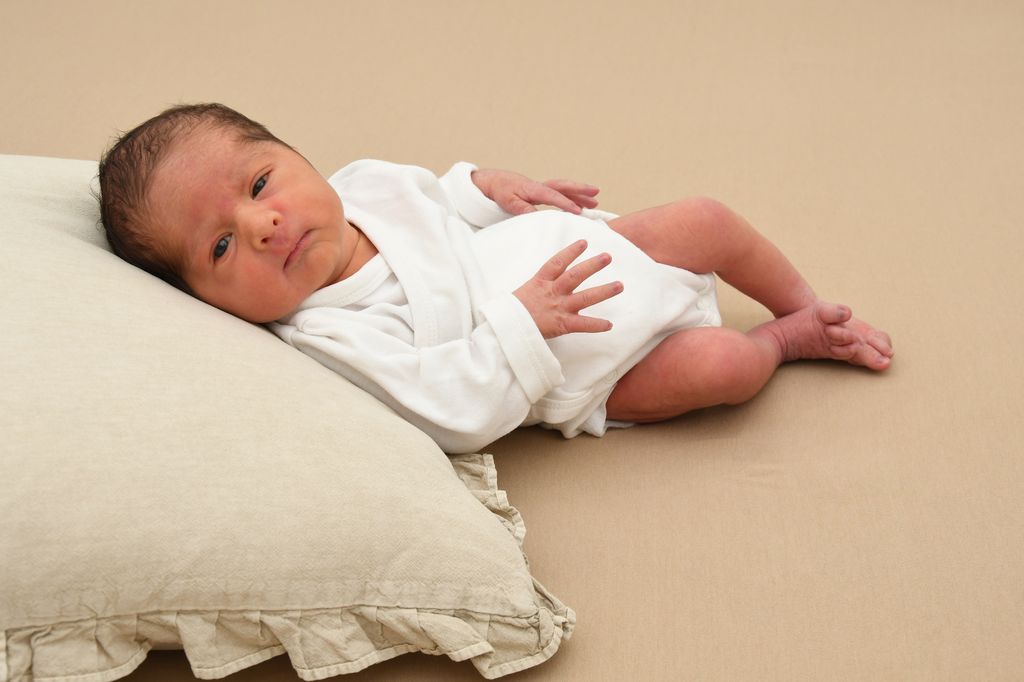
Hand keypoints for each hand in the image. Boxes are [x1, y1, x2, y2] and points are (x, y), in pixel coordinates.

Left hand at [472, 168, 599, 215]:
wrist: (493, 182)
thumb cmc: (501, 191)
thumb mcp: (508, 202)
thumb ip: (523, 209)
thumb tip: (537, 216)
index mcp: (533, 189)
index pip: (552, 196)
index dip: (565, 203)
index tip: (578, 211)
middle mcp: (540, 186)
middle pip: (563, 186)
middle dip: (580, 190)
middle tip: (596, 194)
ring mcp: (542, 188)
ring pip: (564, 189)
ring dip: (580, 194)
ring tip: (595, 201)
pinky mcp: (541, 192)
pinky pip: (560, 192)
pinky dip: (572, 196)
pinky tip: (580, 204)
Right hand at [513, 240, 622, 338]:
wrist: (503, 329)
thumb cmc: (509, 313)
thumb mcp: (522, 293)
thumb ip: (536, 288)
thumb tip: (543, 285)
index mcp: (540, 282)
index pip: (557, 262)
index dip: (571, 252)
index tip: (584, 243)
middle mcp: (552, 292)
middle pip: (575, 275)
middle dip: (593, 265)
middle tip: (608, 257)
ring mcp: (558, 308)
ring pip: (585, 297)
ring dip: (603, 291)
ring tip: (619, 285)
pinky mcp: (561, 325)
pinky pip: (582, 325)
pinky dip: (596, 325)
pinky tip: (610, 325)